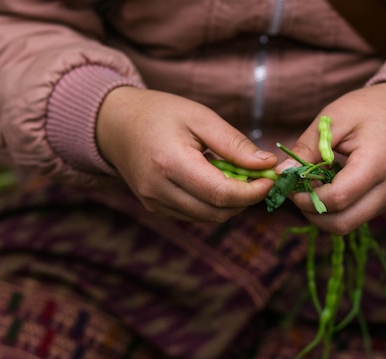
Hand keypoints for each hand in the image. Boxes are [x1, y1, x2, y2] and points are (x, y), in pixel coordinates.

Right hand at [96, 87, 276, 221]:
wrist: (115, 124)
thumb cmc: (160, 113)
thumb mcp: (200, 117)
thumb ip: (234, 144)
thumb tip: (267, 165)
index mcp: (169, 163)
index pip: (220, 193)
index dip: (252, 192)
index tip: (270, 178)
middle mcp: (158, 189)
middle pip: (216, 212)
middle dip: (245, 199)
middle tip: (258, 177)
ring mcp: (154, 202)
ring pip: (207, 217)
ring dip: (231, 203)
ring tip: (235, 175)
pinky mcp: (155, 208)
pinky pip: (194, 214)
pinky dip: (213, 203)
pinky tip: (214, 180)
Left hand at [276, 83, 385, 233]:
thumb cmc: (367, 109)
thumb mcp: (333, 119)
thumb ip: (307, 147)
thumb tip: (281, 174)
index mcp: (377, 163)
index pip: (337, 198)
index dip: (307, 198)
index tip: (291, 185)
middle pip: (342, 222)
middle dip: (312, 213)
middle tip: (298, 192)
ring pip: (347, 224)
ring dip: (322, 214)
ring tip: (313, 187)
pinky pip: (356, 217)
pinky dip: (336, 210)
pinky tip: (329, 186)